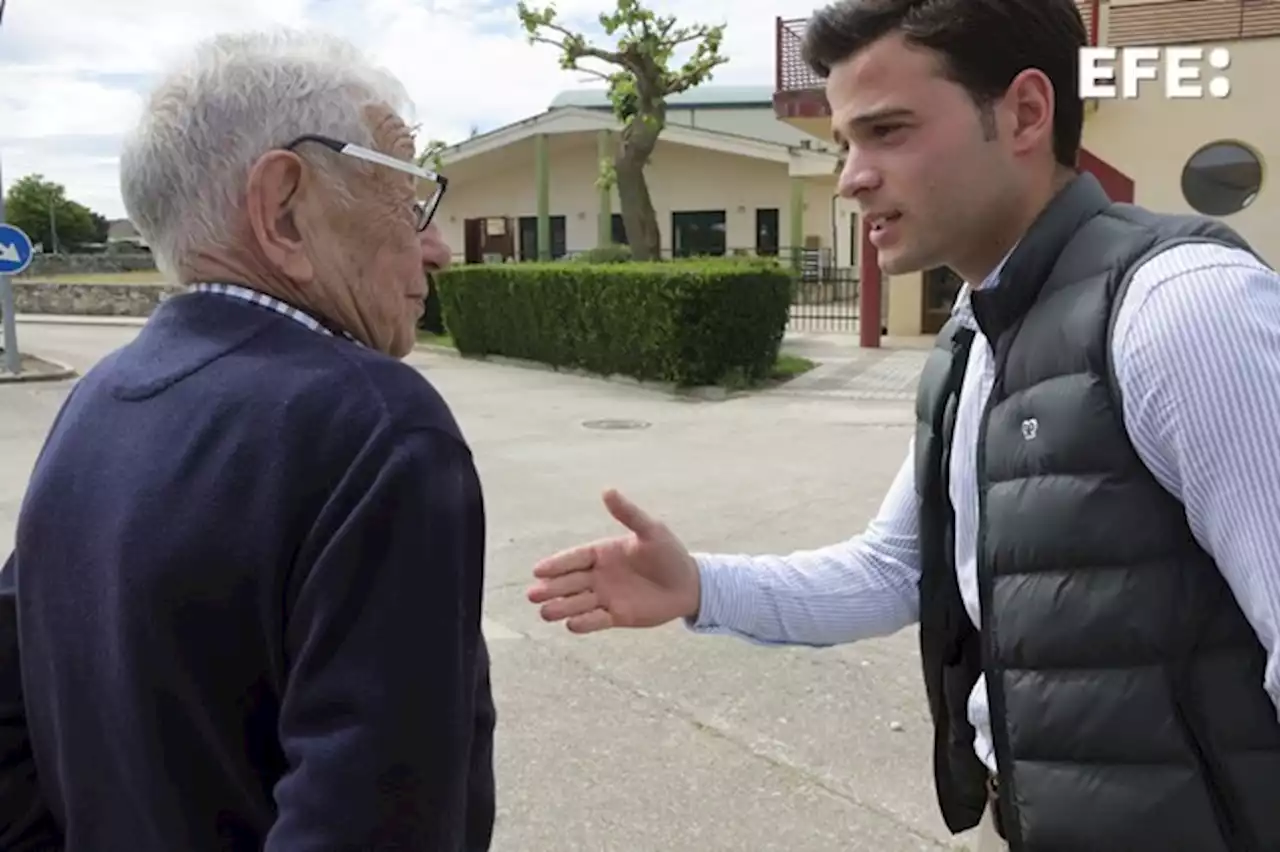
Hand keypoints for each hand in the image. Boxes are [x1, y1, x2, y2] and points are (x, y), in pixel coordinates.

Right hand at [527, 489, 700, 633]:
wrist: (689, 584)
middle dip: (551, 588)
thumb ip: (628, 514)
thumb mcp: (651, 530)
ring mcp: (606, 596)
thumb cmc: (669, 553)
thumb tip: (607, 491)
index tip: (538, 570)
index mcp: (602, 553)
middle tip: (533, 594)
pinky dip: (583, 623)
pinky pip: (595, 620)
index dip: (556, 565)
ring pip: (577, 603)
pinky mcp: (616, 616)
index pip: (574, 558)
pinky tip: (571, 625)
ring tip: (545, 612)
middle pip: (569, 582)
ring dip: (561, 607)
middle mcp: (599, 575)